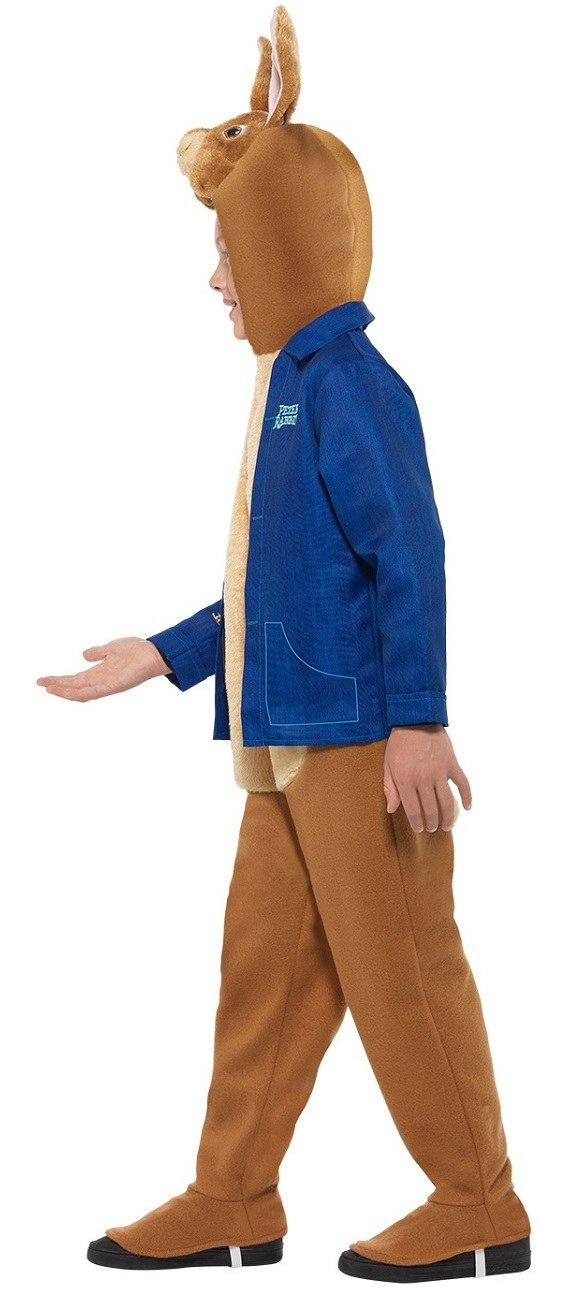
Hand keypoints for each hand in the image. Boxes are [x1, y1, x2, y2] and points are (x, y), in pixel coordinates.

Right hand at [35, 638, 169, 701]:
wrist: (153, 653)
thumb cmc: (136, 650)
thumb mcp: (111, 648)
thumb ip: (97, 653)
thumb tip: (84, 655)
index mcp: (99, 672)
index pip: (75, 679)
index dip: (59, 679)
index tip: (44, 679)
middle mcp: (100, 681)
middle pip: (74, 686)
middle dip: (57, 685)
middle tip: (40, 683)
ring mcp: (106, 685)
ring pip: (79, 692)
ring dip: (63, 691)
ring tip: (48, 688)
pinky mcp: (113, 686)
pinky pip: (91, 693)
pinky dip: (77, 693)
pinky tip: (65, 691)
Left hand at [384, 723, 471, 832]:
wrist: (416, 719)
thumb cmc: (399, 744)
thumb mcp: (388, 765)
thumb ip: (390, 788)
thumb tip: (392, 809)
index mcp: (405, 779)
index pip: (412, 810)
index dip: (416, 823)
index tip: (419, 829)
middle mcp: (423, 778)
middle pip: (431, 809)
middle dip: (432, 823)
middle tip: (432, 828)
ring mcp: (440, 771)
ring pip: (447, 802)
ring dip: (448, 817)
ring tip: (447, 826)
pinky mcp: (452, 764)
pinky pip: (463, 784)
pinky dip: (467, 797)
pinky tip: (467, 808)